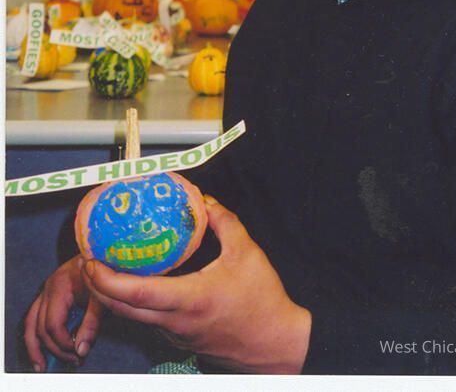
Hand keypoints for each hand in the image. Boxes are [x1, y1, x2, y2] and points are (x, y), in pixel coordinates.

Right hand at [24, 255, 103, 371]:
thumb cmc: (104, 270)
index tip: (78, 352)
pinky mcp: (49, 294)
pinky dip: (35, 335)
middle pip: (42, 327)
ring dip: (35, 346)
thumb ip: (92, 323)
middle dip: (55, 347)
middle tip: (73, 360)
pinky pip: (34, 318)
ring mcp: (46, 290)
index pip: (54, 324)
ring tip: (42, 365)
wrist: (102, 253)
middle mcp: (49, 287)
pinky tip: (40, 350)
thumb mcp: (101, 297)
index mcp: (60, 286)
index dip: (63, 342)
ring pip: (31, 323)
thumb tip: (82, 350)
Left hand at [81, 195, 311, 373]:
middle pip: (123, 309)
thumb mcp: (247, 252)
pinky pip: (150, 321)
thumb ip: (224, 222)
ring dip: (114, 297)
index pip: (135, 293)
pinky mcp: (181, 340)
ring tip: (107, 270)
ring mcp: (176, 335)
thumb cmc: (262, 301)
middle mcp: (175, 322)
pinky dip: (135, 304)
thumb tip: (205, 201)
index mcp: (188, 299)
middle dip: (98, 286)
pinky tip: (140, 284)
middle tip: (89, 261)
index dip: (106, 279)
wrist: (275, 345)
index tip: (91, 261)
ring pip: (134, 318)